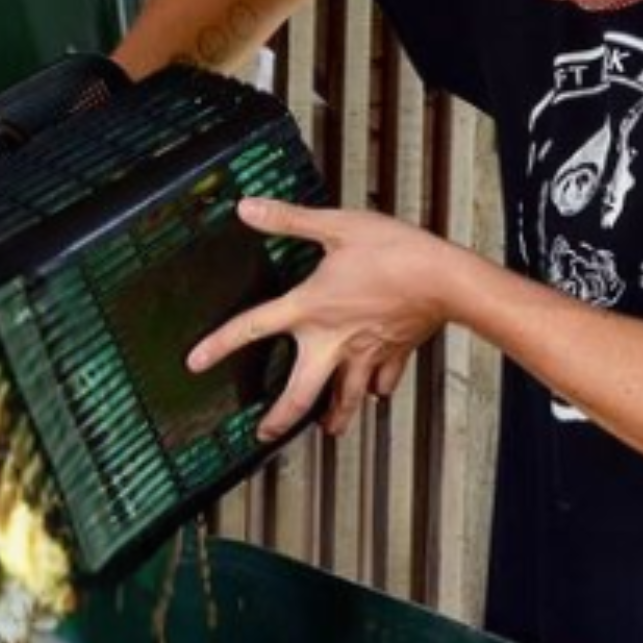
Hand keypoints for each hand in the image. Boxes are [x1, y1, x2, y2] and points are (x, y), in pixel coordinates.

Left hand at [187, 199, 454, 439]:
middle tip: (265, 435)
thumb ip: (288, 219)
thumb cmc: (396, 251)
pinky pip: (381, 383)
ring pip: (344, 401)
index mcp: (310, 309)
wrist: (447, 278)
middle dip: (279, 420)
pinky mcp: (393, 356)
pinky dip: (376, 390)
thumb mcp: (336, 226)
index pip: (252, 328)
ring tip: (326, 431)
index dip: (218, 345)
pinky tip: (374, 391)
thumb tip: (248, 207)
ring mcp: (364, 355)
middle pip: (298, 396)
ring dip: (332, 419)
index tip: (196, 363)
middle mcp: (332, 341)